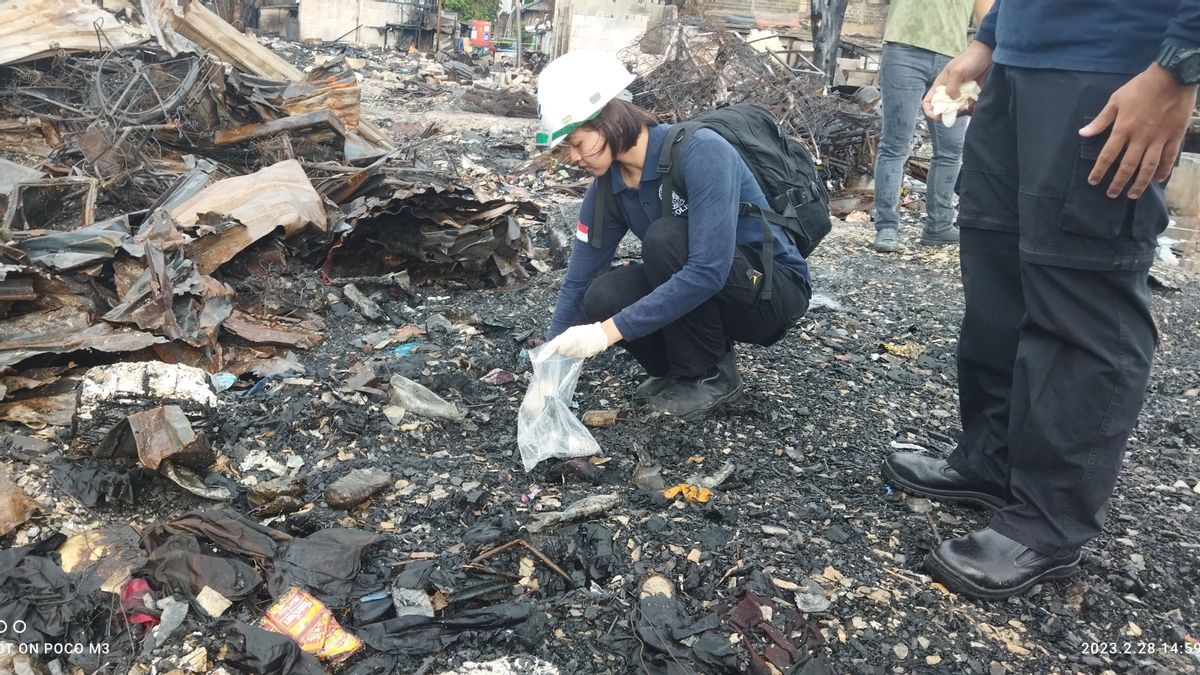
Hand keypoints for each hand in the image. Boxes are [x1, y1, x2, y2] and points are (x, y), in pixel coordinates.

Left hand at [545, 322, 611, 358]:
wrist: (600, 335)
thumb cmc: (585, 331)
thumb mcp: (572, 331)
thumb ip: (563, 339)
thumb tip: (559, 348)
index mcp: (566, 336)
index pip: (552, 346)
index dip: (545, 353)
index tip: (539, 359)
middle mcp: (571, 344)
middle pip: (562, 351)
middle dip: (565, 347)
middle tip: (573, 341)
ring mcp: (577, 351)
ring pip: (569, 354)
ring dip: (572, 350)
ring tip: (580, 343)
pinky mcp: (582, 355)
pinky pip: (576, 356)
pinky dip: (577, 352)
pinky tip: (583, 347)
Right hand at [923, 41, 993, 119]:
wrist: (985, 55)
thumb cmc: (969, 60)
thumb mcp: (957, 72)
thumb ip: (951, 88)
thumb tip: (953, 101)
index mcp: (940, 86)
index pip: (928, 102)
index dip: (929, 111)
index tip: (937, 116)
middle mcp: (947, 92)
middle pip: (942, 110)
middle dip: (949, 113)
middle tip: (958, 110)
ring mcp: (958, 94)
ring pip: (955, 110)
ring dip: (961, 111)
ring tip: (968, 102)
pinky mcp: (968, 96)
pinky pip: (966, 107)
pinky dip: (970, 107)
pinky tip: (974, 100)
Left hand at [1079, 63, 1198, 198]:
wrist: (1173, 76)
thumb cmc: (1141, 87)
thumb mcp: (1116, 100)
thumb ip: (1100, 120)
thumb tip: (1083, 134)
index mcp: (1123, 128)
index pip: (1107, 155)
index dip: (1099, 170)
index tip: (1093, 181)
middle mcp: (1140, 137)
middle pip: (1127, 166)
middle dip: (1118, 183)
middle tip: (1111, 194)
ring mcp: (1159, 138)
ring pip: (1148, 167)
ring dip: (1139, 183)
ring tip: (1132, 195)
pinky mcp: (1175, 136)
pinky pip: (1169, 158)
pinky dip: (1164, 170)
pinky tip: (1158, 180)